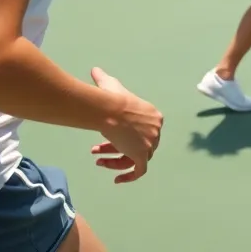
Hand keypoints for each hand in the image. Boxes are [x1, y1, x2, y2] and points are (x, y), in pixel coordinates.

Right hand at [90, 68, 162, 183]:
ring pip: (134, 158)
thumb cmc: (111, 98)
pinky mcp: (144, 155)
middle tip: (96, 149)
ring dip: (115, 161)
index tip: (104, 137)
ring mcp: (151, 143)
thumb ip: (104, 79)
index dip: (122, 136)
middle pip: (138, 145)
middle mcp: (156, 130)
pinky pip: (140, 171)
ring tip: (98, 159)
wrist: (111, 110)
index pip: (142, 131)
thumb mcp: (110, 85)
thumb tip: (94, 70)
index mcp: (154, 116)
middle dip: (115, 148)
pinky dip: (130, 176)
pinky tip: (117, 180)